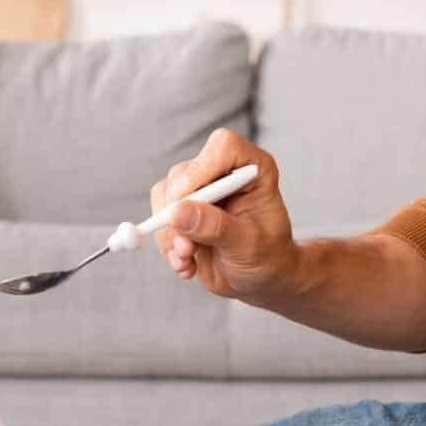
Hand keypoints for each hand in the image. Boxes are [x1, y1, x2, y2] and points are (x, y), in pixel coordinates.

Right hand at [151, 128, 300, 302]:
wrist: (258, 278)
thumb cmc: (267, 257)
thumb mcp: (248, 245)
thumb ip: (216, 227)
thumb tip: (176, 213)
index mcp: (253, 169)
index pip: (223, 146)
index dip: (201, 169)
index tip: (186, 201)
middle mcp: (223, 172)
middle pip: (183, 173)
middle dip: (178, 213)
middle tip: (186, 247)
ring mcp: (199, 189)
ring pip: (164, 195)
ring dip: (170, 234)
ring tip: (189, 259)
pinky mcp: (181, 210)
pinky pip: (158, 219)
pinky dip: (167, 247)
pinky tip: (186, 264)